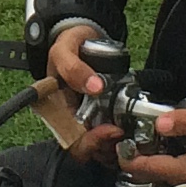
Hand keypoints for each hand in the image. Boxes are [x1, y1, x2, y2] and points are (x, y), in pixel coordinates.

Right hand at [38, 22, 117, 163]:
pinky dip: (121, 137)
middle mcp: (71, 120)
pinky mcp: (102, 115)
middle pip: (88, 149)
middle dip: (106, 145)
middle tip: (122, 131)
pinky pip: (111, 136)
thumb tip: (94, 86)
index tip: (111, 130)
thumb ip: (73, 67)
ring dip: (115, 144)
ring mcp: (87, 119)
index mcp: (56, 111)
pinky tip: (129, 125)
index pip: (71, 141)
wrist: (84, 37)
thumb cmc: (69, 45)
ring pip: (101, 147)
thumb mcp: (63, 50)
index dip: (91, 142)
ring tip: (128, 129)